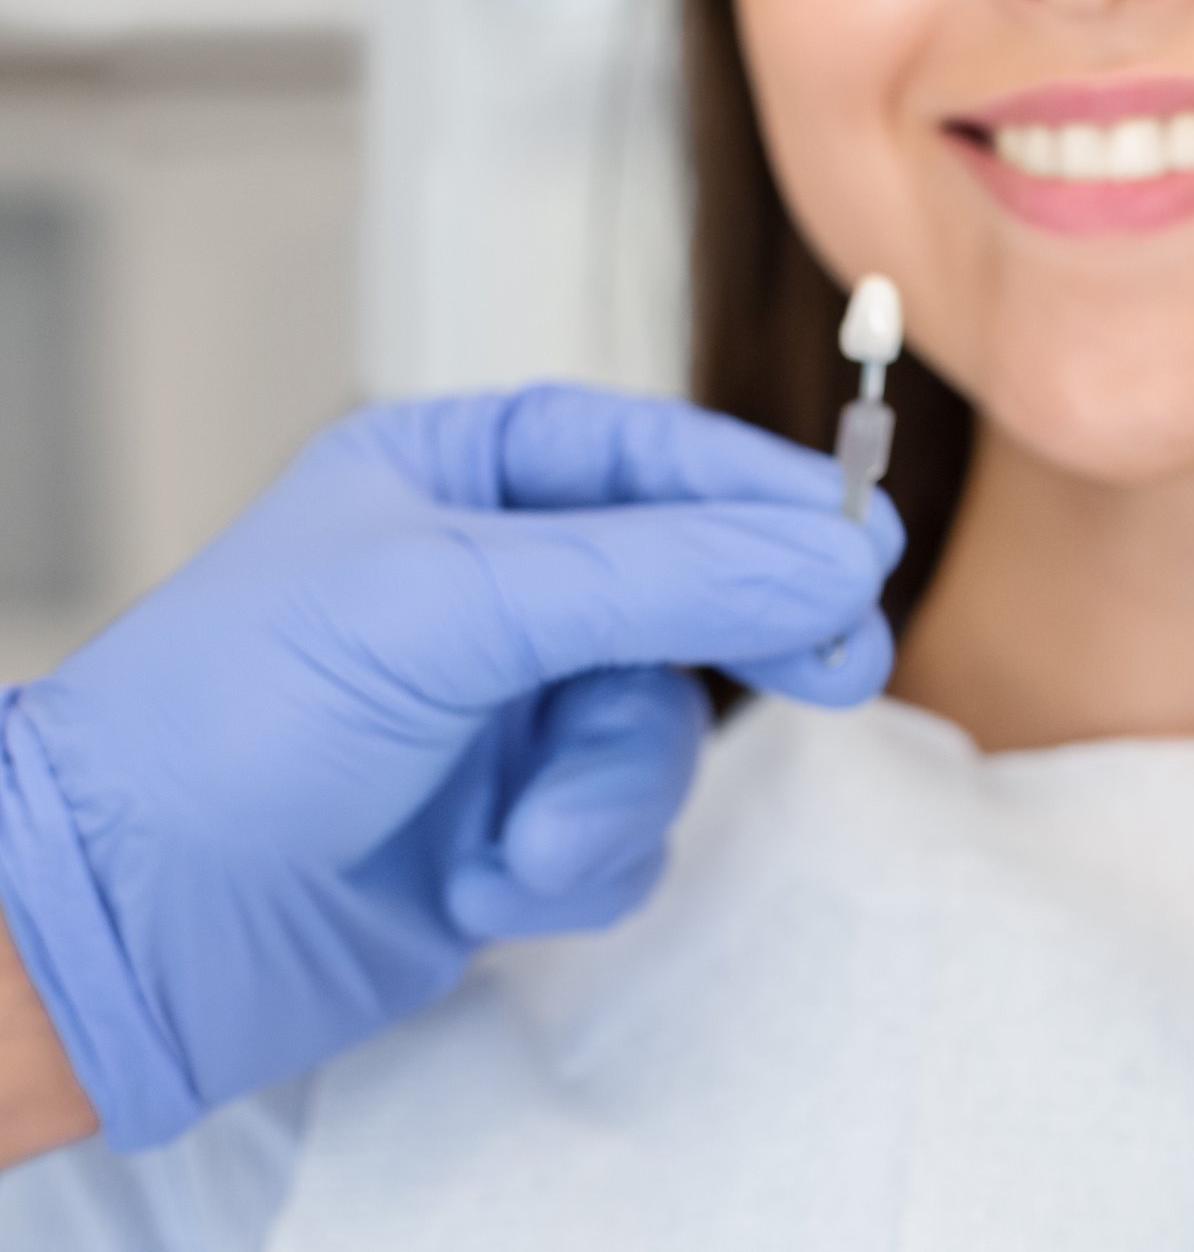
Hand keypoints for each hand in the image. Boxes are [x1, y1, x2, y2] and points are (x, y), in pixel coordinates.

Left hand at [0, 387, 899, 1149]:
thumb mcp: (455, 607)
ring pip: (659, 729)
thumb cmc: (238, 723)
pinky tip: (481, 885)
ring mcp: (504, 707)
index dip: (762, 494)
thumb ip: (663, 575)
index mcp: (455, 478)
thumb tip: (842, 557)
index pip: (648, 456)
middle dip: (738, 642)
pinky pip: (624, 829)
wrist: (133, 932)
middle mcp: (490, 583)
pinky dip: (571, 864)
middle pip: (685, 589)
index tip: (865, 542)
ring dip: (605, 796)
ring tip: (523, 843)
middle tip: (837, 670)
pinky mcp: (511, 821)